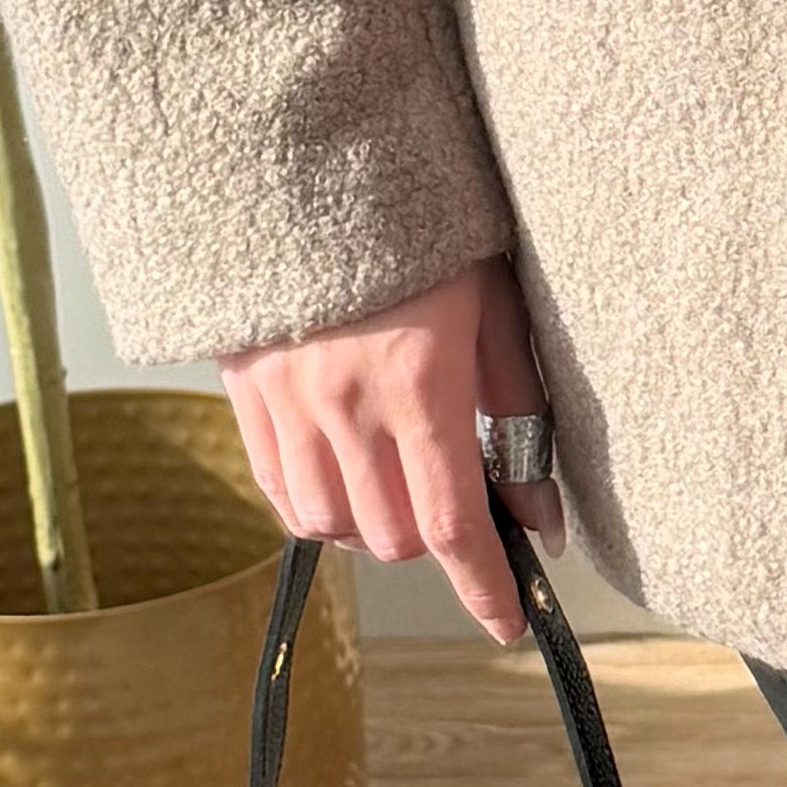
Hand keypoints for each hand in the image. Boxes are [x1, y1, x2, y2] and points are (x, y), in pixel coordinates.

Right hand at [219, 254, 562, 645]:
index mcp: (421, 381)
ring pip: (330, 525)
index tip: (508, 622)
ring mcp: (287, 403)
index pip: (452, 523)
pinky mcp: (245, 394)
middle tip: (452, 491)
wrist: (309, 164)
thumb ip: (521, 413)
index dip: (483, 587)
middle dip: (432, 536)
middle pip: (390, 538)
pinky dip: (317, 503)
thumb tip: (542, 514)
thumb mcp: (495, 305)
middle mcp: (347, 404)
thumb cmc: (422, 229)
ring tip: (394, 475)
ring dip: (372, 523)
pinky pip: (278, 492)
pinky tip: (344, 471)